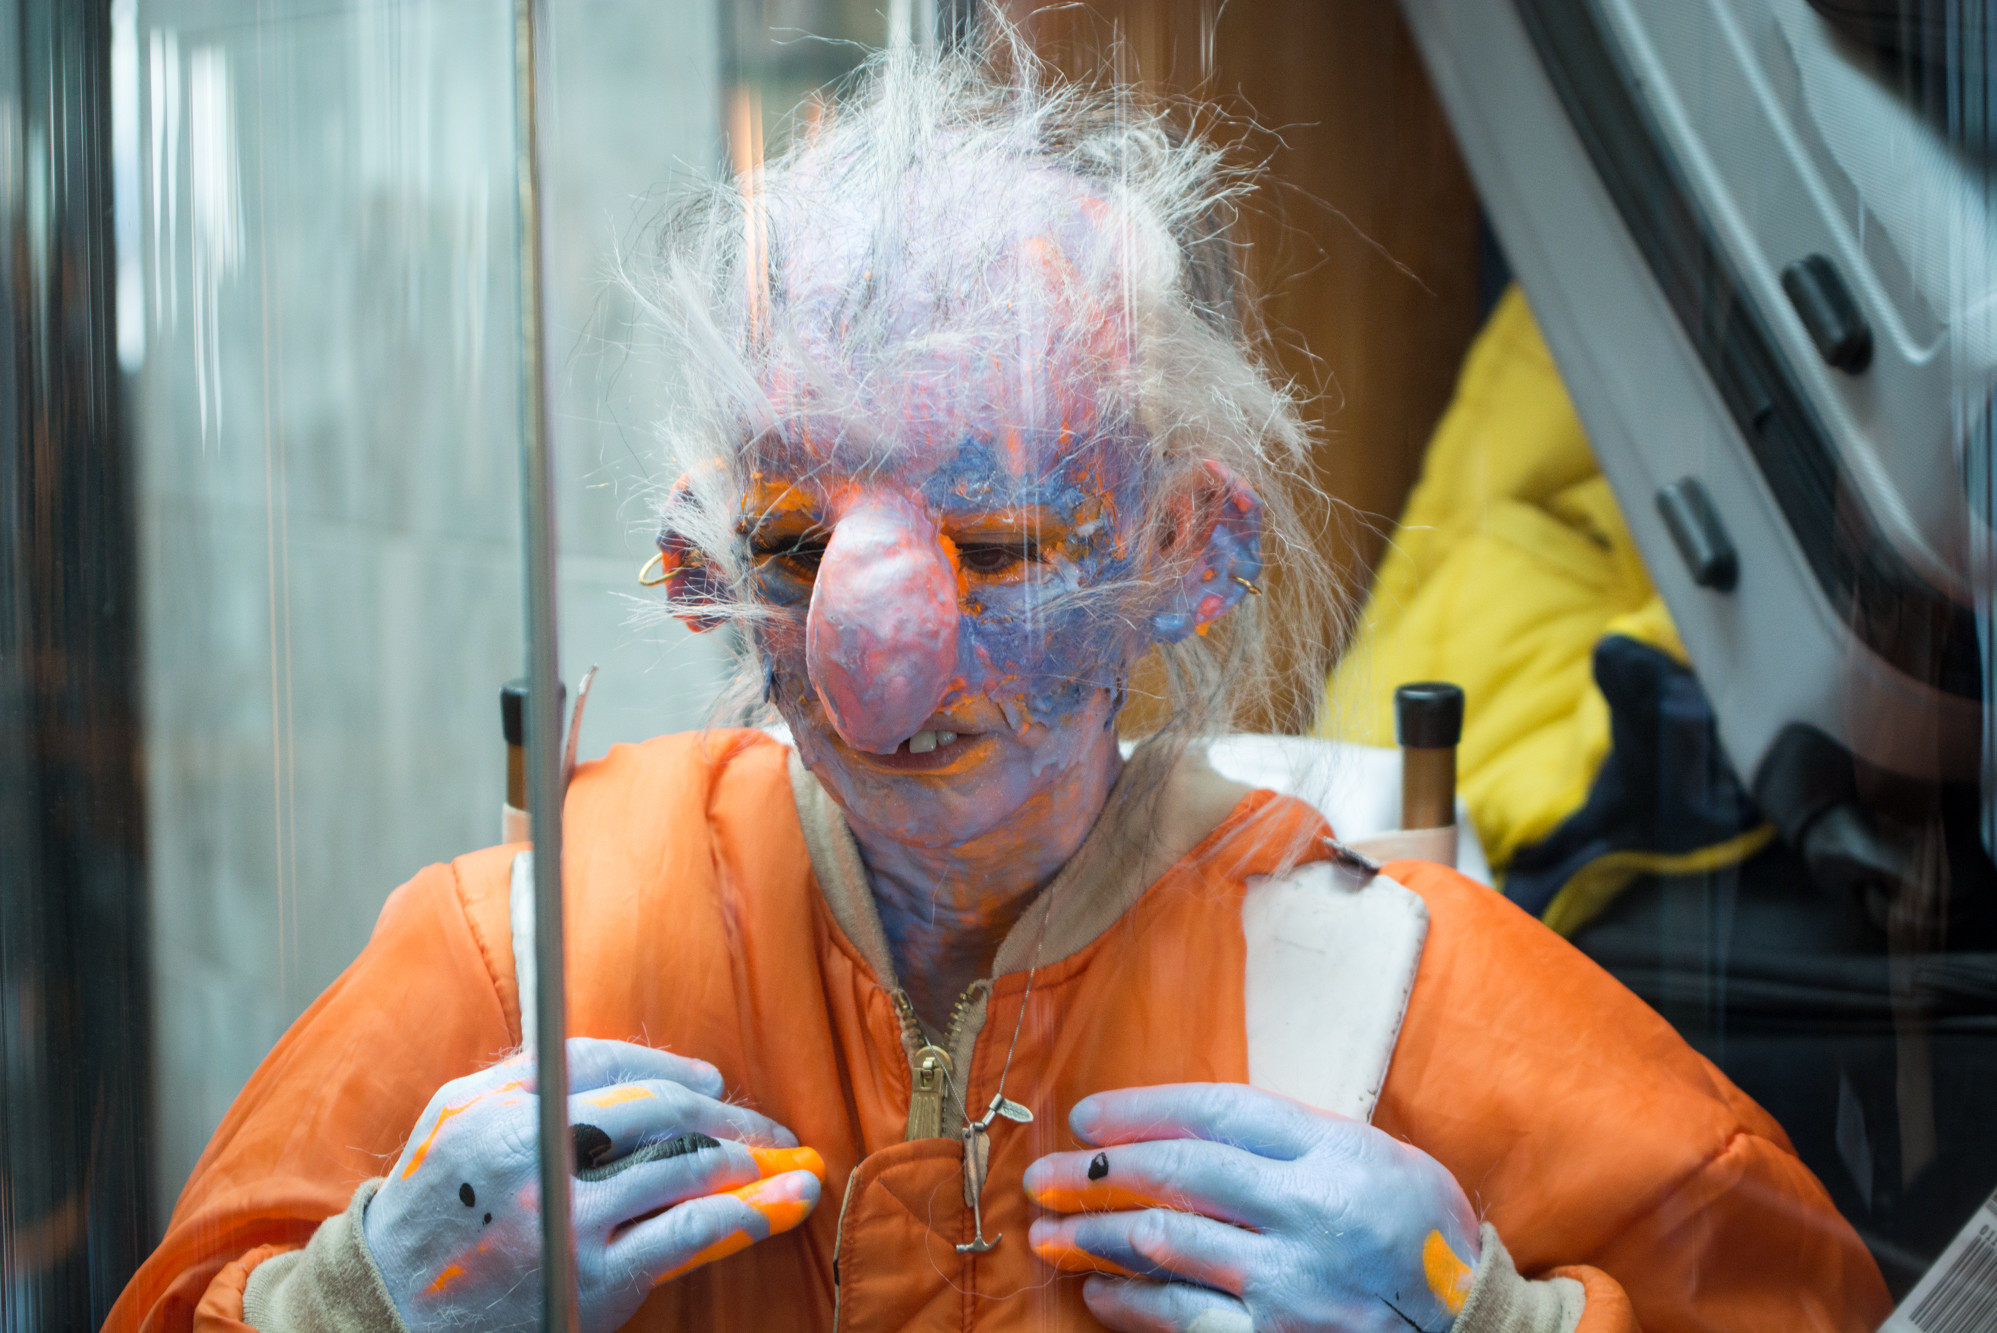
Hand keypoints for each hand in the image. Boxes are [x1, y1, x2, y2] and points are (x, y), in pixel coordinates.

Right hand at [364, 1037, 821, 1332]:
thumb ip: (526, 1077)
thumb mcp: (454, 1121)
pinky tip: (777, 1207)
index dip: (672, 1068)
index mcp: (503, 1108)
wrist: (388, 1311)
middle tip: (763, 1125)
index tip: (711, 1082)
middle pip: (660, 1110)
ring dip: (748, 1158)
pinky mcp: (595, 1278)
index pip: (611, 1063)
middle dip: (723, 1112)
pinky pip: (688, 1233)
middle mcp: (538, 1156)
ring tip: (783, 1161)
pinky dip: (743, 1214)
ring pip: (685, 1168)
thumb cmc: (429, 1210)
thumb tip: (626, 1061)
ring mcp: (570, 1220)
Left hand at [1023, 1084, 1479, 1332]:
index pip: (1217, 1111)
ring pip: (1166, 1245)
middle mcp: (1308, 1210)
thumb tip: (1192, 1120)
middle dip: (1097, 1171)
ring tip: (1050, 1233)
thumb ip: (1295, 1136)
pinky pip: (1182, 1318)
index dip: (1141, 1108)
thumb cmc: (1421, 1236)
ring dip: (1095, 1237)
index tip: (1087, 1115)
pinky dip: (1130, 1304)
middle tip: (1043, 1174)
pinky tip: (1099, 1293)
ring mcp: (1290, 1282)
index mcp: (1335, 1150)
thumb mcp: (1379, 1159)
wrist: (1471, 1329)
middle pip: (1179, 1173)